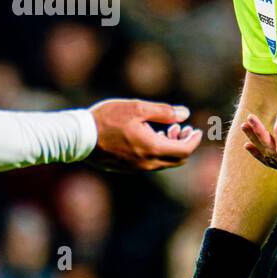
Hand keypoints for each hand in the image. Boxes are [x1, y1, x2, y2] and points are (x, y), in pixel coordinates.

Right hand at [88, 100, 202, 171]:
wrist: (80, 138)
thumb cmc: (107, 119)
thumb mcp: (136, 108)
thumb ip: (163, 112)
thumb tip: (185, 114)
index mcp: (152, 148)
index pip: (184, 150)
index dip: (194, 140)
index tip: (196, 129)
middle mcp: (147, 163)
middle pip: (177, 160)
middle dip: (184, 144)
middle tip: (181, 128)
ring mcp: (136, 168)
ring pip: (163, 162)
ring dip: (170, 148)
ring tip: (164, 130)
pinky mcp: (127, 169)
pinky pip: (150, 164)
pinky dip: (157, 152)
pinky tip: (148, 137)